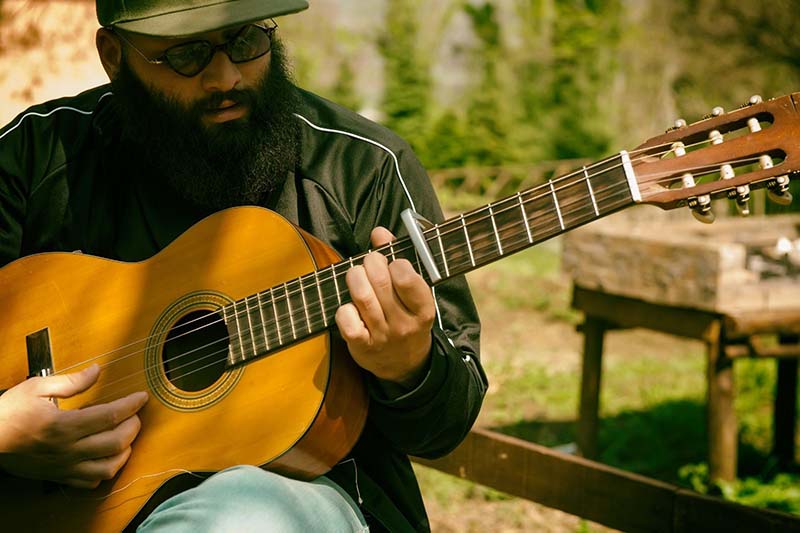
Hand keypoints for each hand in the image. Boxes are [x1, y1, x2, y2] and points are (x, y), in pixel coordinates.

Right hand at [0, 364, 147, 488]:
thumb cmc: (9, 411)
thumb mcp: (37, 387)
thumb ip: (71, 381)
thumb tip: (97, 370)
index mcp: (64, 425)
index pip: (110, 416)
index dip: (131, 405)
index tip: (142, 396)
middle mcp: (68, 449)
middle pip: (116, 443)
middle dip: (133, 427)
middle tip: (135, 414)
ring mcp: (64, 466)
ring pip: (108, 468)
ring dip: (125, 452)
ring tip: (125, 436)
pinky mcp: (59, 476)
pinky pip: (90, 482)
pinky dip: (105, 471)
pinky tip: (106, 457)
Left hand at [336, 227, 435, 387]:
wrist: (405, 364)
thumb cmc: (407, 317)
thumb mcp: (413, 292)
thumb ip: (397, 257)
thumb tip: (379, 232)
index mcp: (424, 309)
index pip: (407, 277)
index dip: (395, 262)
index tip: (392, 262)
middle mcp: (405, 324)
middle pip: (380, 282)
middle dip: (370, 263)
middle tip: (369, 263)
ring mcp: (383, 336)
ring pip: (362, 297)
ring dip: (355, 278)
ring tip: (356, 275)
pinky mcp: (362, 346)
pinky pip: (347, 319)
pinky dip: (344, 308)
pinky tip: (350, 306)